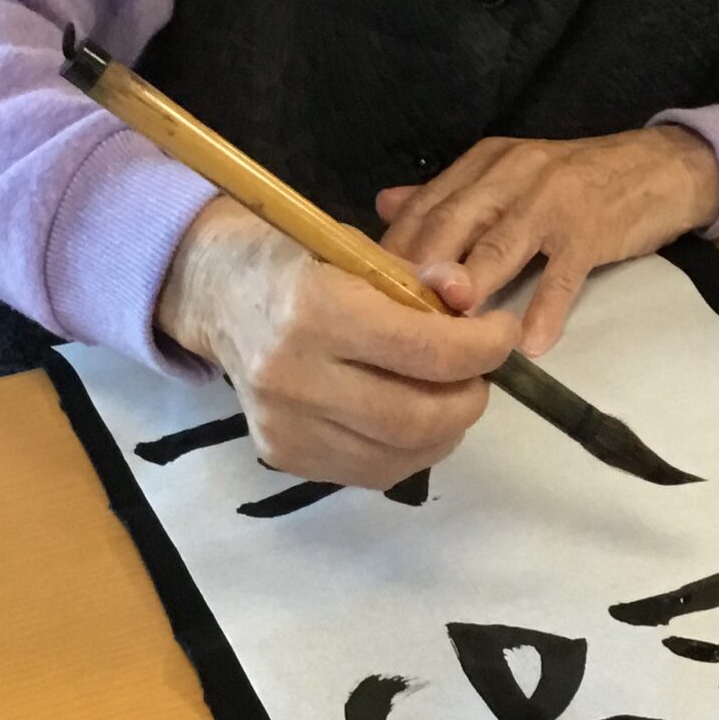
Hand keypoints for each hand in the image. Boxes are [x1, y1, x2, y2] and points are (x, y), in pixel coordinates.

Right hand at [156, 197, 519, 488]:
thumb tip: (473, 303)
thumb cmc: (296, 260)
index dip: (483, 347)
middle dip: (470, 396)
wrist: (216, 292)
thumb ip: (420, 280)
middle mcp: (294, 376)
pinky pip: (371, 471)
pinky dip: (409, 450)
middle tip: (480, 373)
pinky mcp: (284, 456)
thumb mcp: (358, 249)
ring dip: (447, 429)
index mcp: (314, 310)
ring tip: (450, 394)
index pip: (426, 351)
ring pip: (401, 455)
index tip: (502, 332)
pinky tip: (412, 417)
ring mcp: (285, 425)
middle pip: (418, 418)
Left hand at [376, 126, 718, 354]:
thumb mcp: (507, 176)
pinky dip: (546, 308)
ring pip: (498, 246)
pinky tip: (530, 343)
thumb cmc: (575, 181)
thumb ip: (447, 195)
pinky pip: (563, 272)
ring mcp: (551, 201)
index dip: (392, 253)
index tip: (365, 297)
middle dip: (417, 274)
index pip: (424, 208)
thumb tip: (384, 207)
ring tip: (444, 333)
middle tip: (389, 322)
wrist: (658, 167)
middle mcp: (510, 175)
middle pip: (450, 225)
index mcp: (483, 164)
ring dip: (468, 288)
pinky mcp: (591, 229)